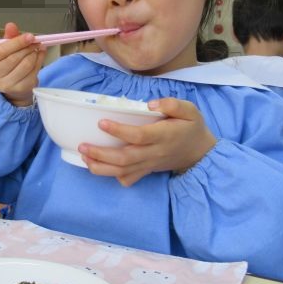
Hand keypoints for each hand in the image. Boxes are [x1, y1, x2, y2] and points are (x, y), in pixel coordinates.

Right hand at [0, 22, 45, 106]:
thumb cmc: (6, 66)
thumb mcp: (4, 50)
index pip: (2, 51)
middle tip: (35, 41)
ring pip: (26, 64)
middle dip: (27, 47)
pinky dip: (39, 61)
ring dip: (34, 54)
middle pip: (14, 58)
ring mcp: (7, 85)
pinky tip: (39, 55)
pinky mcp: (20, 89)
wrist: (11, 88)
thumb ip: (8, 38)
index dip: (17, 42)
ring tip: (36, 48)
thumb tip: (11, 25)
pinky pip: (34, 72)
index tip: (30, 36)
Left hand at [78, 97, 216, 186]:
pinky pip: (129, 178)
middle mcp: (154, 153)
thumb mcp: (190, 110)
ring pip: (123, 171)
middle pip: (125, 158)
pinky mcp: (146, 171)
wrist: (199, 152)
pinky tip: (98, 167)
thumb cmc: (191, 127)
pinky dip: (112, 176)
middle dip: (101, 154)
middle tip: (83, 145)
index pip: (138, 136)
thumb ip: (172, 104)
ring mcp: (149, 164)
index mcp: (163, 136)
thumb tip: (150, 104)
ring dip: (101, 167)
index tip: (101, 122)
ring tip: (84, 157)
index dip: (119, 131)